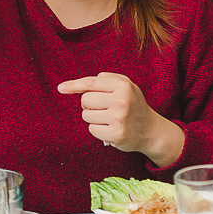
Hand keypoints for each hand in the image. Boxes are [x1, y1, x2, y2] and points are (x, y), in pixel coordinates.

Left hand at [57, 72, 183, 164]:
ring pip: (86, 115)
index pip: (91, 82)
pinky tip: (110, 128)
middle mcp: (121, 100)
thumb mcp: (125, 86)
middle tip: (101, 107)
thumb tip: (77, 85)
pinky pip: (92, 129)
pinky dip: (97, 129)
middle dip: (88, 104)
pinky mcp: (115, 134)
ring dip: (93, 117)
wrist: (151, 130)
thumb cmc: (132, 104)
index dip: (73, 85)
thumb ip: (105, 79)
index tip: (61, 88)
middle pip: (85, 99)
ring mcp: (119, 118)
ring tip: (108, 118)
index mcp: (123, 86)